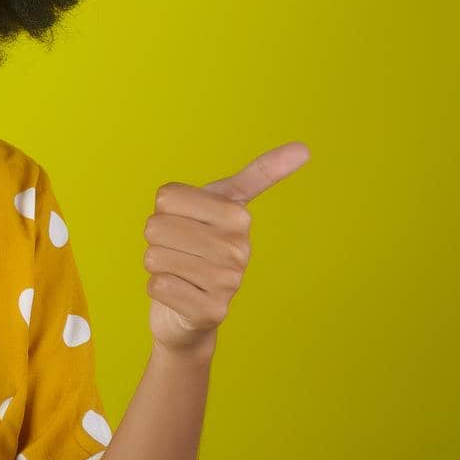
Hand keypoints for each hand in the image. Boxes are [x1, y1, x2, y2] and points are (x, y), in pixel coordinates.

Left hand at [143, 140, 309, 360]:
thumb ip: (259, 174)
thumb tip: (305, 147)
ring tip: (180, 271)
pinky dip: (158, 288)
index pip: (167, 197)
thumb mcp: (222, 203)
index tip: (186, 220)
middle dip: (157, 240)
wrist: (189, 310)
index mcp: (238, 216)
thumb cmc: (200, 247)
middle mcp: (240, 249)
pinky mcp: (211, 311)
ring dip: (158, 264)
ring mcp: (228, 282)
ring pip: (154, 256)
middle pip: (156, 226)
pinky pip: (158, 285)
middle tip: (179, 251)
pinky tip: (180, 293)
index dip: (163, 209)